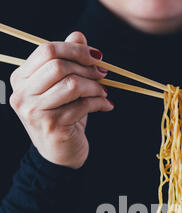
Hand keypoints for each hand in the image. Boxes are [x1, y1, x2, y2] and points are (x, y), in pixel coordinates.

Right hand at [9, 31, 112, 168]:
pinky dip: (99, 103)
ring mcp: (35, 112)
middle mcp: (23, 95)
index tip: (96, 56)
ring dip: (94, 86)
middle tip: (103, 73)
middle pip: (58, 65)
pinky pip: (82, 105)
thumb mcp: (62, 87)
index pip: (47, 50)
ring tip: (103, 91)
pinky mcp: (52, 126)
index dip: (75, 49)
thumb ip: (67, 60)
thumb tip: (79, 35)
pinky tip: (106, 105)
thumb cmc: (62, 117)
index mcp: (21, 79)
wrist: (60, 154)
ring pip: (71, 84)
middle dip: (86, 67)